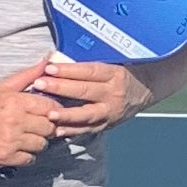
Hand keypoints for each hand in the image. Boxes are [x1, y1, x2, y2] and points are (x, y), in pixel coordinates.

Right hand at [0, 62, 58, 168]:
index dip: (52, 111)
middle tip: (37, 126)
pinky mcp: (5, 157)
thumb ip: (29, 74)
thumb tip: (49, 59)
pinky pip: (29, 159)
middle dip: (46, 127)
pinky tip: (18, 147)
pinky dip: (27, 155)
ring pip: (41, 145)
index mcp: (16, 102)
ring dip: (37, 142)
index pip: (51, 108)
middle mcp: (14, 122)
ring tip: (27, 137)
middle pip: (49, 128)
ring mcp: (10, 141)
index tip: (46, 113)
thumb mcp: (3, 87)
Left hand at [35, 58, 151, 135]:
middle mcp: (114, 93)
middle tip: (39, 84)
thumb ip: (89, 63)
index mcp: (115, 74)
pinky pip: (88, 129)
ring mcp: (111, 111)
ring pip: (86, 114)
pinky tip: (57, 129)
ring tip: (48, 114)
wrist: (146, 89)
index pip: (89, 71)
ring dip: (66, 114)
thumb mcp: (114, 62)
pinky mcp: (108, 124)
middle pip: (85, 91)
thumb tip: (57, 57)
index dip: (69, 70)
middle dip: (60, 88)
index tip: (49, 68)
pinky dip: (72, 130)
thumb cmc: (124, 71)